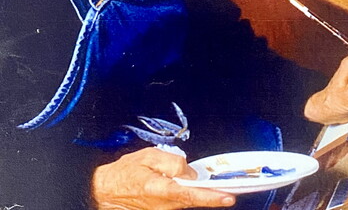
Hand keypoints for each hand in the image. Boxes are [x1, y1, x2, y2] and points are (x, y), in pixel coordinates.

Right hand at [92, 147, 235, 209]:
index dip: (211, 197)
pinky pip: (179, 202)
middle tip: (229, 189)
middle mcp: (163, 205)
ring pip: (186, 202)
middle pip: (193, 201)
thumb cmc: (126, 171)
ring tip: (209, 185)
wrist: (105, 191)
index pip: (190, 195)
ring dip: (199, 193)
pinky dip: (187, 194)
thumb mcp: (148, 157)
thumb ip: (172, 162)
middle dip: (211, 194)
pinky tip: (187, 185)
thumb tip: (190, 173)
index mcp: (159, 189)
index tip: (229, 197)